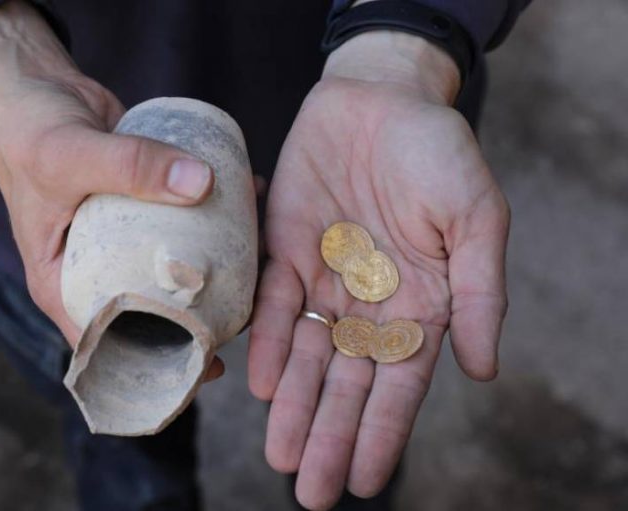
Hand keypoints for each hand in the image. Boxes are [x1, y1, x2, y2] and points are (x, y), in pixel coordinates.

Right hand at [0, 2, 222, 377]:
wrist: (33, 86)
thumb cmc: (29, 131)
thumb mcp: (71, 155)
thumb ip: (130, 167)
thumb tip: (203, 184)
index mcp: (64, 285)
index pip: (109, 345)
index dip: (156, 367)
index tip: (206, 368)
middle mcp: (96, 270)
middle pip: (150, 314)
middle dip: (198, 321)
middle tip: (246, 317)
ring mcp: (124, 241)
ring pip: (172, 269)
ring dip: (216, 269)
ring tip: (259, 266)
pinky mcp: (145, 208)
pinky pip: (183, 222)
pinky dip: (215, 218)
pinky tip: (249, 205)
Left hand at [249, 31, 508, 508]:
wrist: (381, 97)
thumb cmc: (438, 153)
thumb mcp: (475, 217)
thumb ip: (479, 292)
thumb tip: (484, 370)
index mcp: (421, 304)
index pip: (401, 383)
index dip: (384, 432)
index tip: (367, 481)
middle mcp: (370, 302)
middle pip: (348, 383)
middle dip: (330, 436)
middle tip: (311, 491)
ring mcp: (326, 279)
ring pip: (308, 356)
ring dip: (295, 406)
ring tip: (281, 456)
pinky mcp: (285, 249)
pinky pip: (276, 305)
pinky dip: (271, 342)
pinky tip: (264, 383)